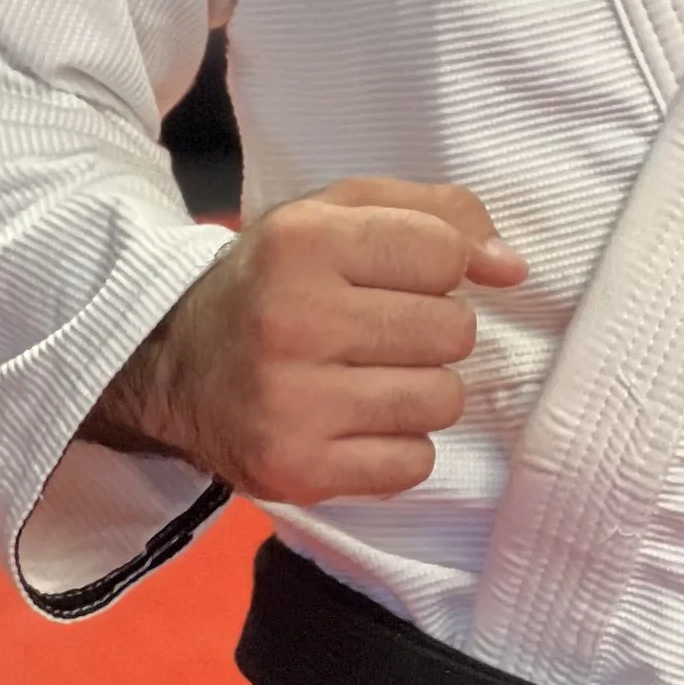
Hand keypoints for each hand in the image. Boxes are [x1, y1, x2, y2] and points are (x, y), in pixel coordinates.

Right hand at [80, 178, 526, 504]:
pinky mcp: (296, 470)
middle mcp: (293, 320)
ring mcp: (291, 404)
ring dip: (421, 390)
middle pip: (453, 331)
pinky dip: (397, 446)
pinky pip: (412, 464)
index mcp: (301, 242)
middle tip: (381, 331)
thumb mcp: (336, 214)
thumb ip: (435, 214)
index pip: (444, 252)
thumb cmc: (274, 280)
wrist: (171, 364)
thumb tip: (512, 268)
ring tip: (369, 376)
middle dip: (433, 330)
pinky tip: (355, 422)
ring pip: (442, 400)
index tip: (399, 277)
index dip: (439, 266)